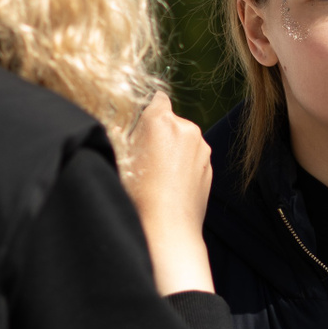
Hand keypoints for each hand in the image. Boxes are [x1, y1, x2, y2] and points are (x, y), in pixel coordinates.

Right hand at [121, 93, 215, 294]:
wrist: (167, 230)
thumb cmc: (136, 196)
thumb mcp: (118, 158)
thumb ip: (121, 132)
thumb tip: (119, 121)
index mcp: (161, 120)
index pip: (156, 98)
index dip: (146, 110)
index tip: (137, 127)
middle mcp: (187, 128)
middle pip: (170, 120)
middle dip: (158, 133)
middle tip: (142, 158)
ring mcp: (202, 149)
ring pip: (183, 139)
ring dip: (172, 149)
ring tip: (156, 176)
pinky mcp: (209, 167)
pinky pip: (193, 157)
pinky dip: (183, 165)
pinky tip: (170, 186)